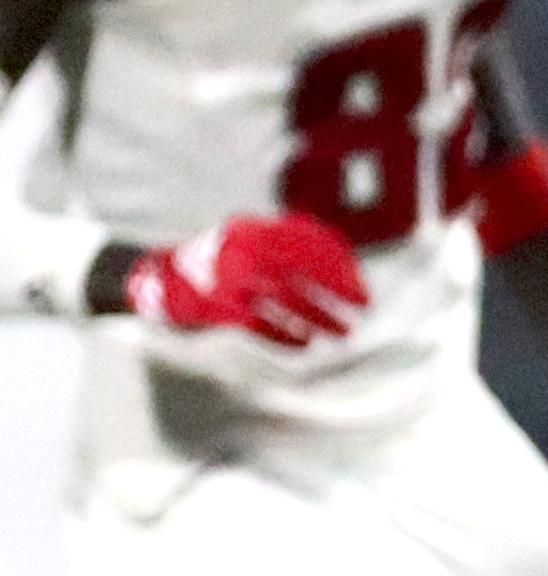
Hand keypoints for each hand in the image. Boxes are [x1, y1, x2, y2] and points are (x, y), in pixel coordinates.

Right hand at [124, 214, 367, 347]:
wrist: (155, 280)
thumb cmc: (220, 264)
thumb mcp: (252, 242)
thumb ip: (291, 249)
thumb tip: (349, 272)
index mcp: (248, 231)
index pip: (305, 244)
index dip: (341, 269)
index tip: (365, 290)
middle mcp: (234, 249)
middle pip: (298, 272)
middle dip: (334, 295)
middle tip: (361, 315)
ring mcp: (220, 278)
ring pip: (280, 299)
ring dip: (315, 319)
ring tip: (340, 334)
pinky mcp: (210, 307)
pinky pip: (256, 323)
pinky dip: (283, 335)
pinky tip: (304, 344)